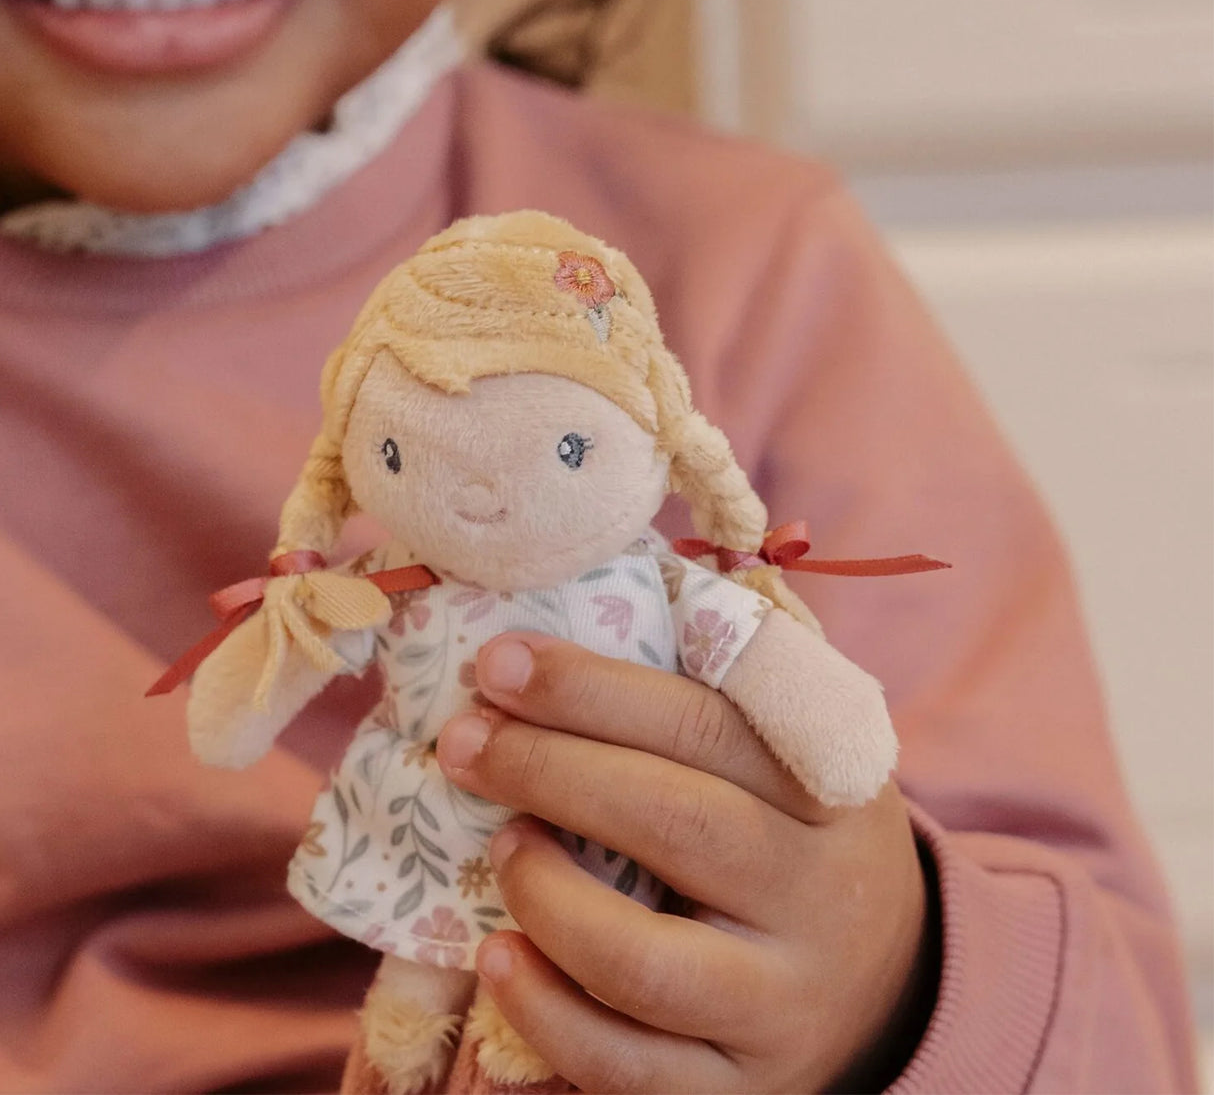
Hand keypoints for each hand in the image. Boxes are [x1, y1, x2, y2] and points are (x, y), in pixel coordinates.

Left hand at [435, 632, 938, 1093]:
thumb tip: (613, 592)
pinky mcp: (743, 1090)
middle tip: (465, 741)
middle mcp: (816, 896)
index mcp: (830, 790)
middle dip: (550, 770)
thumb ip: (729, 683)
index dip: (592, 689)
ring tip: (499, 846)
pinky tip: (499, 956)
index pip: (708, 724)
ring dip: (545, 894)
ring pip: (643, 960)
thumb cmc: (802, 836)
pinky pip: (630, 1069)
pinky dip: (547, 1013)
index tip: (499, 661)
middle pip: (676, 822)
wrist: (884, 983)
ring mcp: (780, 1003)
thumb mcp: (801, 754)